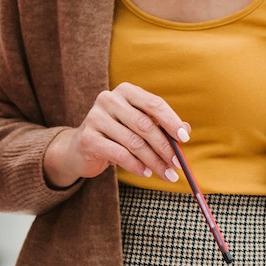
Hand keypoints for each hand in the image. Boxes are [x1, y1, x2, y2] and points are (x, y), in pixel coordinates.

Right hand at [43, 82, 189, 188]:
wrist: (80, 149)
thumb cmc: (117, 135)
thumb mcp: (139, 127)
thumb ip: (161, 126)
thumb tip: (185, 130)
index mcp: (125, 91)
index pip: (154, 104)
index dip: (171, 121)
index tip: (185, 139)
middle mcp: (109, 99)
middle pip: (144, 125)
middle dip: (165, 147)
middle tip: (177, 164)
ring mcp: (95, 117)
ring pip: (133, 142)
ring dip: (154, 161)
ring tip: (165, 173)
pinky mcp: (88, 138)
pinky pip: (119, 154)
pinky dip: (136, 166)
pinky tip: (146, 173)